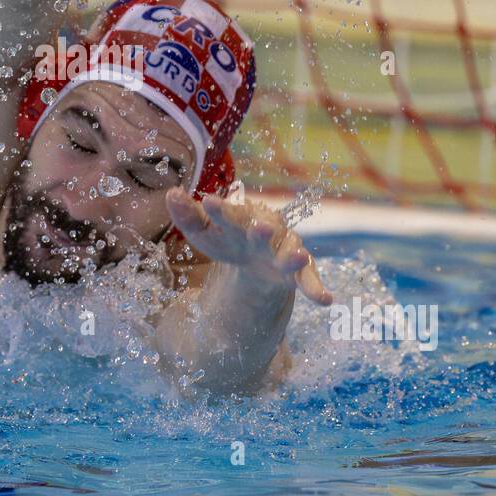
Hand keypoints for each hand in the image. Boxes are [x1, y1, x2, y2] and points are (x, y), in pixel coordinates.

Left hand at [165, 188, 331, 305]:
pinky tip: (325, 300)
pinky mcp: (298, 271)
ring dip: (294, 256)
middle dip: (261, 229)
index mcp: (239, 220)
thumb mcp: (204, 232)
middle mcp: (264, 232)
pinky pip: (308, 279)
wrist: (255, 259)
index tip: (207, 202)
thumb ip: (188, 215)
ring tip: (298, 257)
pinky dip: (316, 288)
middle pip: (263, 230)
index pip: (228, 214)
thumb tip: (171, 194)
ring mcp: (283, 251)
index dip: (219, 210)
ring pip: (290, 252)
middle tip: (260, 227)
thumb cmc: (227, 239)